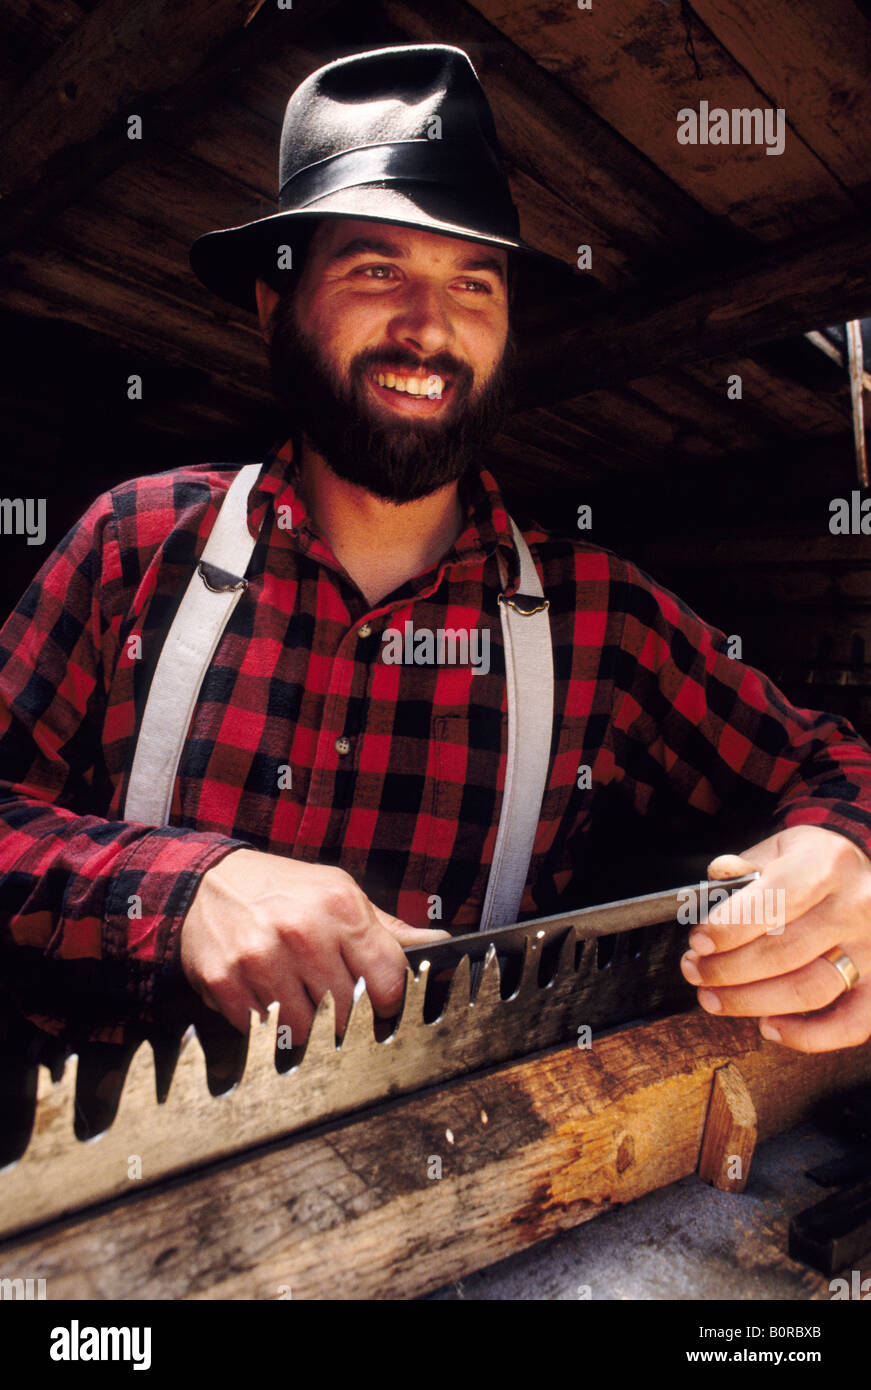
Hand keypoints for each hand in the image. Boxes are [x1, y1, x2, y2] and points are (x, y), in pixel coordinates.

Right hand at [180, 848, 448, 1039]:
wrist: (206, 882)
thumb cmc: (282, 888)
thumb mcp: (339, 893)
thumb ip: (387, 928)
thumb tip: (438, 943)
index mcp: (340, 908)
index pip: (388, 980)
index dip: (390, 1003)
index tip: (382, 1009)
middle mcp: (302, 932)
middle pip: (346, 1011)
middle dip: (342, 1014)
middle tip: (328, 1001)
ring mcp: (261, 959)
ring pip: (304, 1028)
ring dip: (302, 1022)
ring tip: (293, 994)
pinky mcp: (225, 983)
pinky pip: (261, 1030)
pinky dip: (266, 1023)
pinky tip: (262, 993)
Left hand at [679, 825, 870, 1051]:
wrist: (865, 875)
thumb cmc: (815, 866)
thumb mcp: (780, 849)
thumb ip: (745, 866)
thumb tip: (717, 878)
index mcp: (826, 866)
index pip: (773, 902)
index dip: (729, 928)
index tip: (699, 942)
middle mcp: (854, 908)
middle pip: (784, 952)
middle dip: (728, 969)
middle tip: (695, 971)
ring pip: (808, 990)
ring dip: (751, 1002)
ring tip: (713, 998)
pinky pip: (850, 1025)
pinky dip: (806, 1036)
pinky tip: (768, 1027)